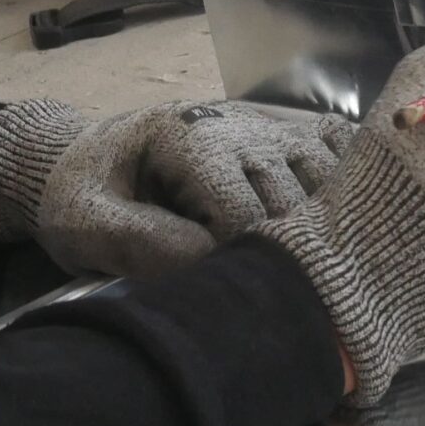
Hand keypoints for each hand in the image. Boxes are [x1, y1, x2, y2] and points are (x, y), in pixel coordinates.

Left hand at [0, 98, 353, 275]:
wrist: (79, 157)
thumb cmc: (81, 193)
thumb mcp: (86, 221)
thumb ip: (140, 241)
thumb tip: (212, 262)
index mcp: (191, 140)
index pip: (245, 214)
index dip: (240, 267)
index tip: (225, 297)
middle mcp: (240, 126)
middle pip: (292, 205)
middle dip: (282, 259)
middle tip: (262, 299)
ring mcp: (266, 127)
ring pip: (326, 181)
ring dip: (320, 230)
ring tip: (296, 274)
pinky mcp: (279, 134)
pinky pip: (336, 147)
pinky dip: (346, 182)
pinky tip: (335, 224)